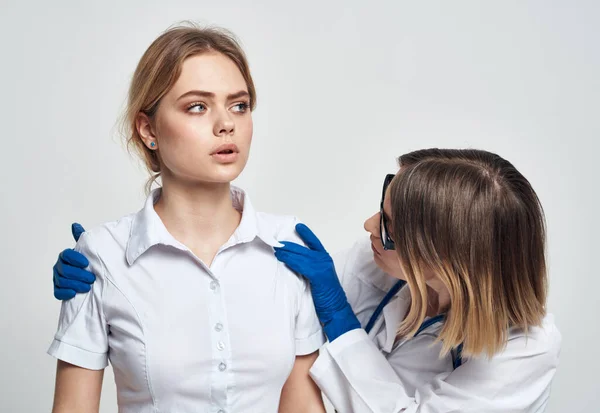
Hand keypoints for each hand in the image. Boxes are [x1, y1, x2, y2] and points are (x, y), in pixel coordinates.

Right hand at [53, 223, 95, 299]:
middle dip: (79, 275)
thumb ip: (81, 238)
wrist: (88, 278)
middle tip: (92, 278)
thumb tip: (75, 225)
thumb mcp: (86, 250)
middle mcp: (58, 266)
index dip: (76, 259)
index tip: (86, 263)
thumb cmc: (87, 263)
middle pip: (65, 270)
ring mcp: (57, 278)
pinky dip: (65, 293)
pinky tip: (74, 293)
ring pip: (62, 281)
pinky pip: (58, 293)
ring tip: (88, 287)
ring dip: (75, 284)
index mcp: (65, 256)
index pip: (67, 255)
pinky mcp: (58, 290)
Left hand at [274, 223, 359, 340]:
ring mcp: (322, 266)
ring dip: (286, 253)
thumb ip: (310, 267)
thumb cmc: (326, 295)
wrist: (335, 308)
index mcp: (325, 259)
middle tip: (276, 242)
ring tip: (276, 250)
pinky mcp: (318, 275)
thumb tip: (294, 260)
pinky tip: (283, 259)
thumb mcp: (318, 277)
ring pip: (301, 256)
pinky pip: (301, 265)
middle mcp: (324, 260)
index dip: (306, 233)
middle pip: (303, 248)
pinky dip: (291, 261)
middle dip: (289, 245)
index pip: (314, 242)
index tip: (297, 225)